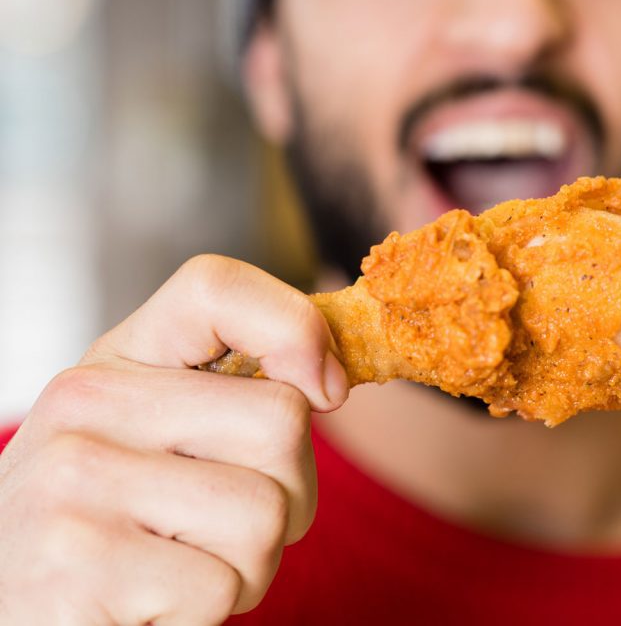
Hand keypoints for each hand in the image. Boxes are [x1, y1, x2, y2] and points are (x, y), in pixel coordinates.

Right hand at [0, 255, 347, 623]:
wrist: (19, 612)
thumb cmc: (116, 528)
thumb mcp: (164, 438)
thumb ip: (234, 397)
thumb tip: (330, 381)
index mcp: (116, 363)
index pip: (215, 287)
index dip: (297, 328)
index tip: (326, 390)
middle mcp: (84, 404)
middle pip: (282, 421)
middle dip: (289, 496)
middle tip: (223, 528)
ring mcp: (73, 481)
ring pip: (267, 513)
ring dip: (252, 565)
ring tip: (185, 569)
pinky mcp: (77, 565)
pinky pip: (224, 586)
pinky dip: (210, 612)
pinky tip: (154, 605)